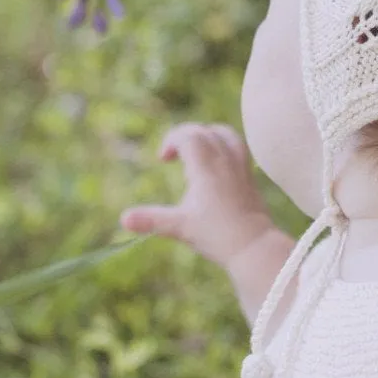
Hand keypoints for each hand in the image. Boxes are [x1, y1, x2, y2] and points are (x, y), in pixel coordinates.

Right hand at [120, 123, 275, 271]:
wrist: (254, 246)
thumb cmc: (216, 236)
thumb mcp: (179, 227)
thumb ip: (151, 219)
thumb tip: (123, 218)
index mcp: (206, 168)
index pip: (188, 135)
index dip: (172, 140)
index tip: (164, 159)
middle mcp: (224, 161)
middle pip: (204, 131)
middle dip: (184, 136)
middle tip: (173, 156)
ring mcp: (240, 167)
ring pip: (225, 134)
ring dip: (206, 135)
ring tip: (195, 151)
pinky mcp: (250, 176)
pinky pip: (238, 147)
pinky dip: (224, 144)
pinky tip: (216, 163)